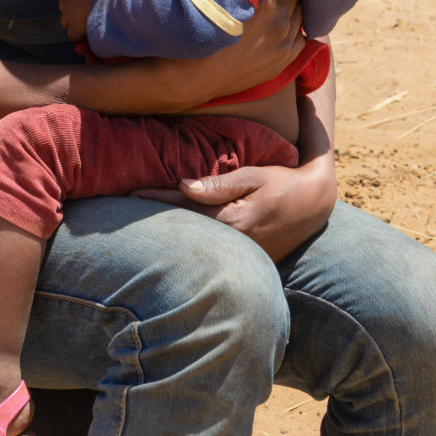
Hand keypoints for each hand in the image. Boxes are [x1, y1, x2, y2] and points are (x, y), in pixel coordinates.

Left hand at [59, 0, 106, 41]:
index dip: (81, 1)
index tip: (91, 5)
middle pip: (66, 7)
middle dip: (74, 12)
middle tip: (88, 15)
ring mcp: (69, 13)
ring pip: (66, 22)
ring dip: (75, 24)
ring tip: (89, 27)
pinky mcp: (73, 27)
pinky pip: (73, 35)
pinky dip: (80, 36)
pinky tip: (89, 36)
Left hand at [133, 160, 335, 262]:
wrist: (313, 205)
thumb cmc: (281, 183)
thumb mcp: (253, 177)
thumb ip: (219, 184)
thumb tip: (183, 186)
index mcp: (231, 221)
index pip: (184, 209)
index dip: (155, 200)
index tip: (130, 193)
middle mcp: (232, 243)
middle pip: (184, 231)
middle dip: (155, 221)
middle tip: (123, 210)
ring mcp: (239, 255)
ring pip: (195, 242)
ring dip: (171, 232)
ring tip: (141, 225)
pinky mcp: (245, 259)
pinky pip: (210, 248)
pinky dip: (191, 240)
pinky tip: (175, 236)